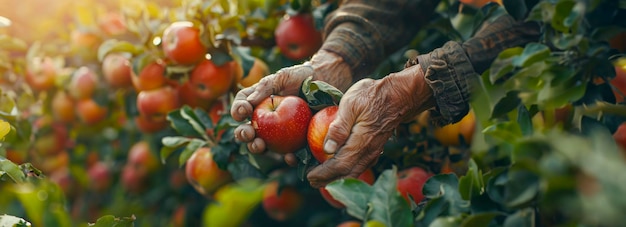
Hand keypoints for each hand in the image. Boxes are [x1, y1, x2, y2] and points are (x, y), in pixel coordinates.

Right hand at [231, 50, 351, 164]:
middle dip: (243, 134)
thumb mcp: (282, 76)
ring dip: (257, 148)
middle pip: (247, 131)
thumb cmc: (300, 77)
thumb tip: (249, 102)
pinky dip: (288, 158)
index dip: (237, 111)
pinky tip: (289, 156)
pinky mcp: (294, 142)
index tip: (243, 111)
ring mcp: (277, 133)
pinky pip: (289, 153)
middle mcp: (263, 120)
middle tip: (248, 133)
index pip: (241, 108)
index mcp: (256, 103)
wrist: (324, 83)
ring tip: (260, 145)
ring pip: (263, 145)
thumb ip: (265, 86)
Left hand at [306, 64, 435, 187]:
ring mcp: (373, 151)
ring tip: (322, 178)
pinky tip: (339, 168)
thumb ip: (339, 127)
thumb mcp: (351, 104)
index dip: (323, 174)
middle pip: (346, 174)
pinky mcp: (375, 148)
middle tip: (311, 180)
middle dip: (327, 180)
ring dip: (337, 178)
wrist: (398, 95)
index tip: (309, 175)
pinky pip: (360, 166)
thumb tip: (327, 149)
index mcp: (360, 142)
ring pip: (354, 172)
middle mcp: (368, 152)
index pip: (339, 166)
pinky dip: (346, 172)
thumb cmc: (372, 96)